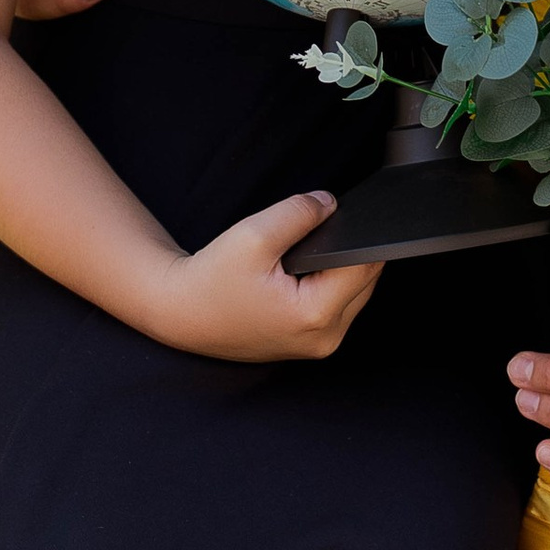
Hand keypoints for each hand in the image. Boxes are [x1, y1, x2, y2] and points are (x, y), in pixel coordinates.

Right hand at [162, 193, 385, 361]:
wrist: (183, 313)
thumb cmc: (211, 280)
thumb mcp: (254, 235)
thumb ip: (298, 213)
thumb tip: (330, 203)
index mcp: (314, 314)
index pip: (365, 265)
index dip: (360, 234)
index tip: (347, 214)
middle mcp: (324, 337)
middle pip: (367, 281)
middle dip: (350, 251)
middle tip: (318, 232)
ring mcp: (319, 345)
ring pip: (356, 294)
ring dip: (342, 269)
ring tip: (307, 254)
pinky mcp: (310, 344)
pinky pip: (338, 307)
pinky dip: (330, 285)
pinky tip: (305, 272)